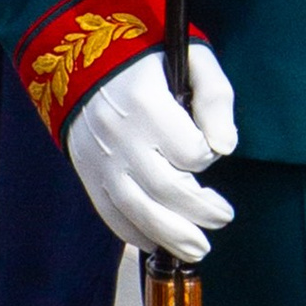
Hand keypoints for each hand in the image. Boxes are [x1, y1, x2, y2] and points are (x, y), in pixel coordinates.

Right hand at [65, 44, 238, 263]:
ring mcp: (100, 160)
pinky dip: (134, 234)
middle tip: (224, 216)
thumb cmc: (145, 58)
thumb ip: (215, 98)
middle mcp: (121, 137)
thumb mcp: (190, 59)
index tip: (208, 148)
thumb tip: (227, 147)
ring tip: (199, 248)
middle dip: (201, 210)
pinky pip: (110, 214)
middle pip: (167, 189)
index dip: (207, 155)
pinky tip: (157, 242)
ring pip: (138, 211)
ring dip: (172, 236)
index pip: (190, 151)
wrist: (78, 57)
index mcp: (147, 105)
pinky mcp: (88, 173)